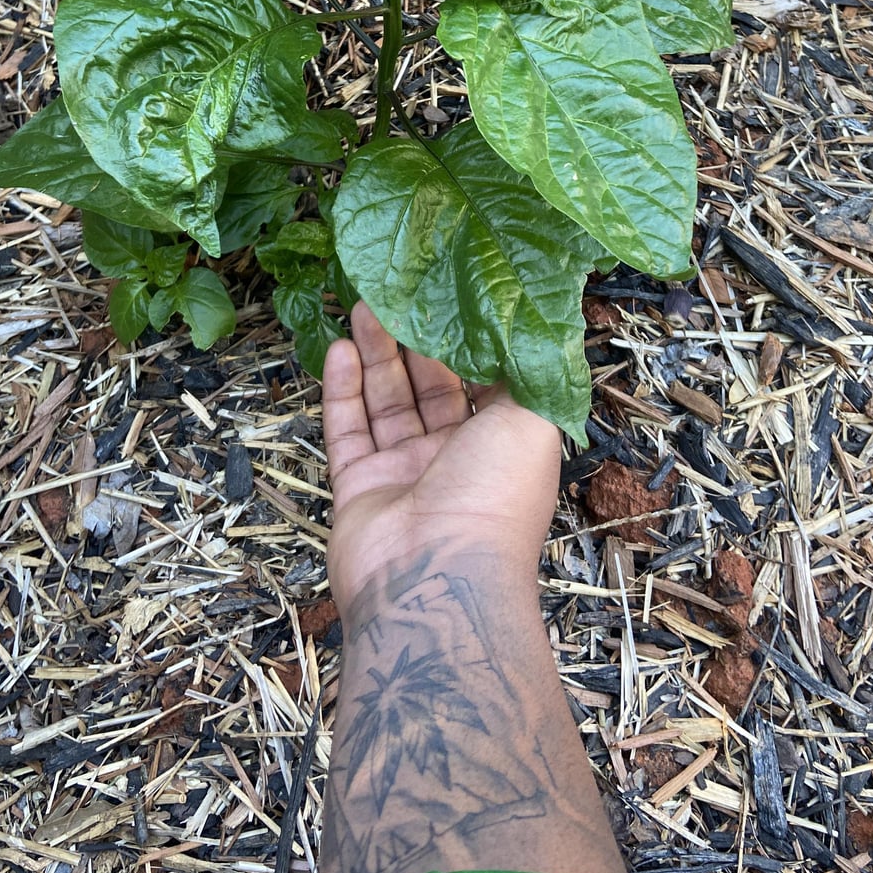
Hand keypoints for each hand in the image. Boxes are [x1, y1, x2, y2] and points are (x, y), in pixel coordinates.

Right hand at [322, 302, 560, 614]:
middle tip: (395, 293)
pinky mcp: (358, 487)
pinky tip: (339, 349)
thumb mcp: (533, 422)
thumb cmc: (496, 497)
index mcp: (500, 445)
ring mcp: (404, 473)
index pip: (481, 382)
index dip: (464, 342)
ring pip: (386, 402)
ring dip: (375, 354)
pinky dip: (342, 391)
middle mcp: (454, 458)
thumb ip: (528, 375)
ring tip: (363, 305)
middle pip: (429, 387)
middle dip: (412, 340)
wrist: (437, 580)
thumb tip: (530, 333)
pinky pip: (348, 432)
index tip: (447, 297)